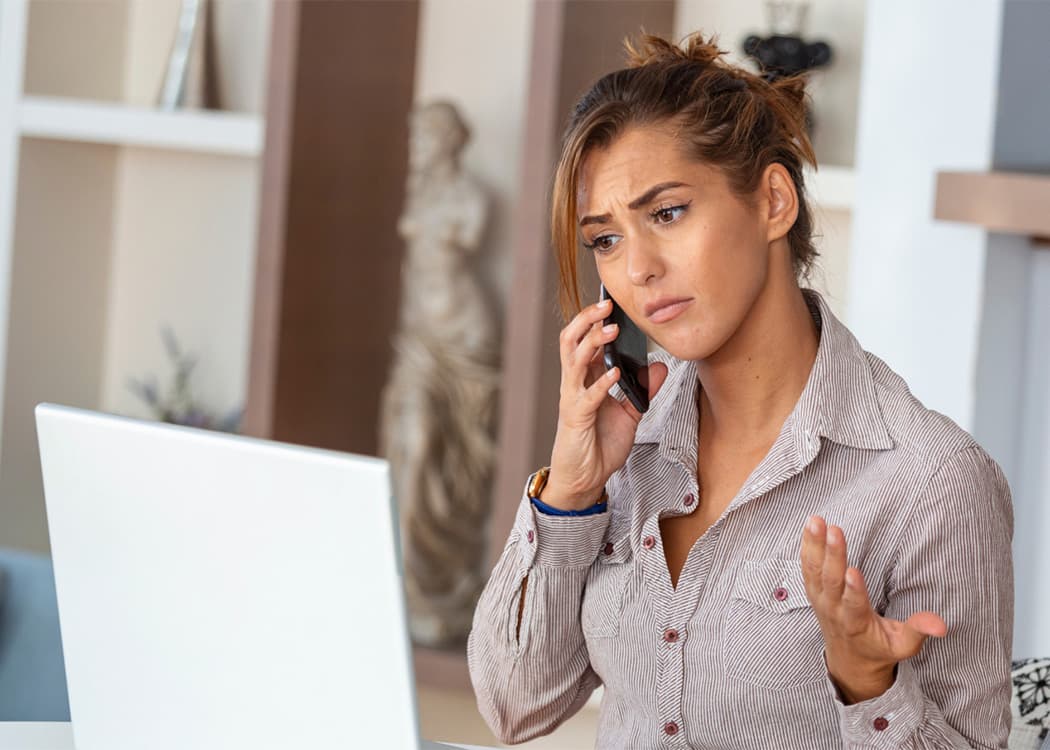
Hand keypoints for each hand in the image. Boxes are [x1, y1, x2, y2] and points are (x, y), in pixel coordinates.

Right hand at [543, 299, 667, 509]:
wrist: (584, 479)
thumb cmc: (599, 444)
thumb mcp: (629, 414)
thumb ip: (642, 390)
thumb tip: (660, 366)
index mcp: (585, 379)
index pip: (584, 340)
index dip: (594, 320)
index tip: (611, 303)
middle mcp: (575, 384)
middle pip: (571, 341)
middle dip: (586, 320)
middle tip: (606, 305)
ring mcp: (573, 400)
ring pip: (574, 361)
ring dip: (592, 343)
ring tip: (610, 329)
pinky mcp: (576, 419)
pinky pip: (588, 396)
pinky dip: (602, 382)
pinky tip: (616, 374)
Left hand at [800, 516, 946, 703]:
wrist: (849, 659)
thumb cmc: (879, 648)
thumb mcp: (902, 646)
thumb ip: (918, 632)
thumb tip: (940, 625)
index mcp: (856, 624)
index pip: (854, 606)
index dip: (853, 590)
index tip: (852, 571)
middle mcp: (834, 610)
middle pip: (831, 581)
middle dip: (833, 555)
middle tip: (834, 531)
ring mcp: (820, 599)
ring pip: (815, 570)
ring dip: (815, 544)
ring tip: (816, 521)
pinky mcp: (813, 590)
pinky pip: (807, 566)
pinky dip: (807, 545)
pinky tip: (809, 524)